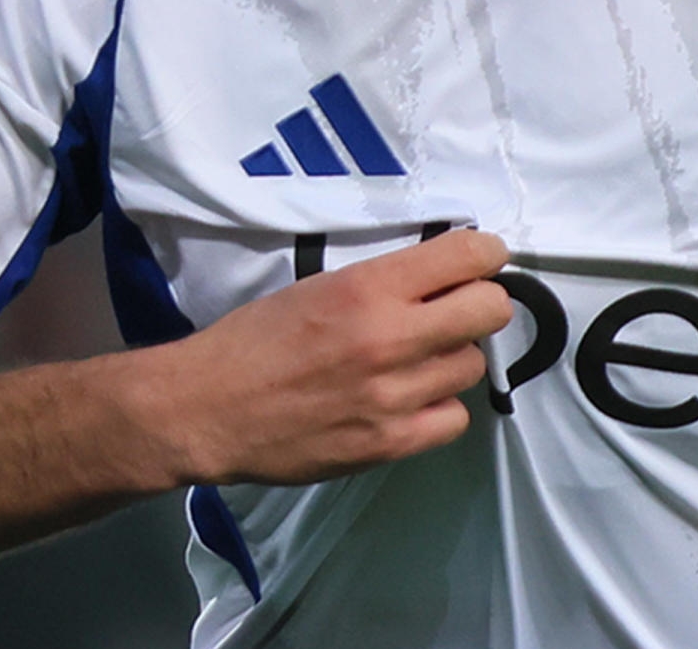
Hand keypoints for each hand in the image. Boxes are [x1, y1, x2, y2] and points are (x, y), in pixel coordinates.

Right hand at [151, 228, 511, 486]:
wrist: (207, 409)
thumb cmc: (254, 342)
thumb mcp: (318, 287)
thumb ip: (382, 283)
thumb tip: (441, 277)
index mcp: (367, 288)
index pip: (468, 255)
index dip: (485, 255)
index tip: (480, 261)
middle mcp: (389, 337)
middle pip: (490, 310)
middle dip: (480, 304)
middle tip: (456, 311)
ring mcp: (393, 395)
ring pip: (472, 366)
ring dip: (452, 359)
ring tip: (416, 360)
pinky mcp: (389, 442)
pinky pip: (454, 419)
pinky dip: (438, 408)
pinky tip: (408, 400)